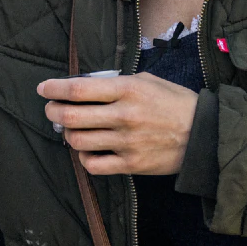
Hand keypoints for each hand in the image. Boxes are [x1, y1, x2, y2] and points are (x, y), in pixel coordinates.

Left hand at [38, 72, 197, 175]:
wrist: (203, 134)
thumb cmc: (175, 102)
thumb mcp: (148, 81)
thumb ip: (117, 84)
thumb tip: (85, 88)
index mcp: (128, 90)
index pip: (79, 89)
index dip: (55, 88)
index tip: (43, 88)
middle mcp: (124, 116)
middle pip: (72, 116)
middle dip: (53, 111)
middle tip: (51, 109)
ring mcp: (126, 142)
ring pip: (79, 141)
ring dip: (68, 134)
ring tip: (71, 129)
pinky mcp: (131, 164)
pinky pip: (93, 164)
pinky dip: (84, 157)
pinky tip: (87, 150)